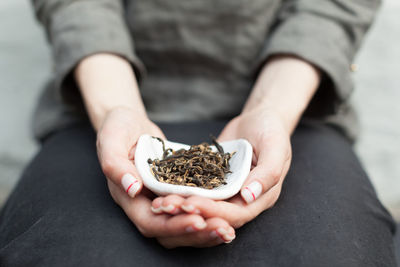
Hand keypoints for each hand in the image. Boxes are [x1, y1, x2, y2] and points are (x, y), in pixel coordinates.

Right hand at [97, 107, 234, 247]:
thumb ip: (115, 163)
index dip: (173, 225)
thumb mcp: (112, 138)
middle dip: (195, 233)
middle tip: (223, 230)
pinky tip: (228, 215)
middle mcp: (143, 203)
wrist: (131, 122)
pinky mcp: (174, 191)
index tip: (198, 220)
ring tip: (228, 230)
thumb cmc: (118, 127)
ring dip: (205, 230)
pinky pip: (190, 209)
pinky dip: (207, 215)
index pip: (149, 222)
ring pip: (181, 223)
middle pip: (169, 231)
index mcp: (126, 196)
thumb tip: (132, 188)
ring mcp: (160, 199)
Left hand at [151, 106, 291, 228]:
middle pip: (216, 215)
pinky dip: (181, 192)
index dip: (212, 212)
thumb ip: (268, 172)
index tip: (190, 204)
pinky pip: (197, 190)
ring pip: (204, 205)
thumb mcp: (275, 147)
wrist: (258, 119)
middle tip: (166, 206)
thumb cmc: (271, 131)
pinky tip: (162, 190)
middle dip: (191, 212)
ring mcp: (227, 192)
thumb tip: (249, 196)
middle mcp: (243, 200)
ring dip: (182, 206)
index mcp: (261, 197)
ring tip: (160, 203)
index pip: (236, 214)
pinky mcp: (213, 182)